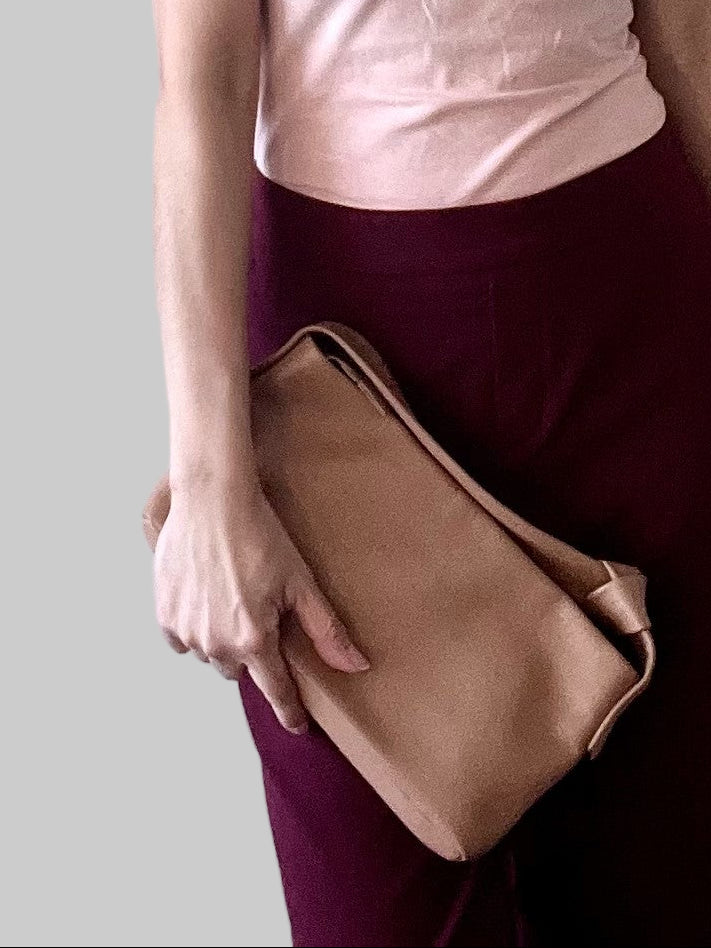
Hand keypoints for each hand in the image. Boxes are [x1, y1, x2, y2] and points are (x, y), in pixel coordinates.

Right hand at [152, 481, 369, 733]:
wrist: (213, 500)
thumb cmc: (260, 535)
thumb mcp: (301, 583)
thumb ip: (326, 631)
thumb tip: (356, 666)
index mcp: (253, 639)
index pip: (275, 690)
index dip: (288, 710)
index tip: (296, 725)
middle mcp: (216, 644)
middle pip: (241, 669)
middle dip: (252, 652)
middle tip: (260, 615)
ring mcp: (187, 631)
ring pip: (211, 654)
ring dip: (223, 639)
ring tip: (232, 599)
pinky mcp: (165, 615)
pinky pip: (183, 639)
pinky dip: (196, 627)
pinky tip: (207, 598)